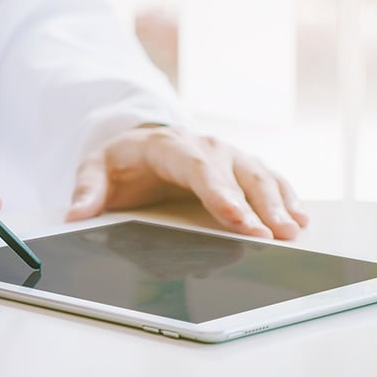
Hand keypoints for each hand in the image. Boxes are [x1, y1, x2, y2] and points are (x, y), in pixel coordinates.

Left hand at [66, 125, 308, 238]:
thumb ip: (87, 190)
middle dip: (258, 205)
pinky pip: (268, 179)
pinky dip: (286, 196)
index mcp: (169, 146)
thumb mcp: (95, 169)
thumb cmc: (120, 161)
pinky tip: (301, 217)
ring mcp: (227, 155)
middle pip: (237, 173)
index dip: (220, 194)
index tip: (236, 219)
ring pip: (259, 175)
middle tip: (274, 235)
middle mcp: (205, 146)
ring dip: (279, 203)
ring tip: (293, 230)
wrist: (139, 142)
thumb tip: (75, 215)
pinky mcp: (240, 166)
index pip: (198, 169)